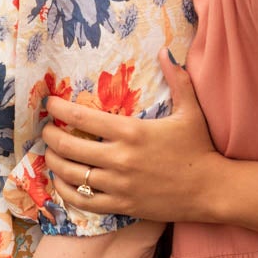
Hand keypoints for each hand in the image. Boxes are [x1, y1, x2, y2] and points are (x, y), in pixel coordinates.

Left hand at [44, 51, 220, 223]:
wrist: (211, 190)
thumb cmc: (199, 148)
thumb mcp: (190, 110)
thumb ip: (177, 79)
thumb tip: (165, 51)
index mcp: (131, 132)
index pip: (81, 118)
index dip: (58, 110)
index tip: (49, 104)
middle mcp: (120, 159)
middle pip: (68, 147)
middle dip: (50, 136)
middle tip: (46, 130)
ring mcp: (119, 185)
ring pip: (71, 174)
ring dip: (53, 162)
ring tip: (49, 154)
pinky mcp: (121, 206)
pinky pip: (83, 201)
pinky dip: (66, 190)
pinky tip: (61, 181)